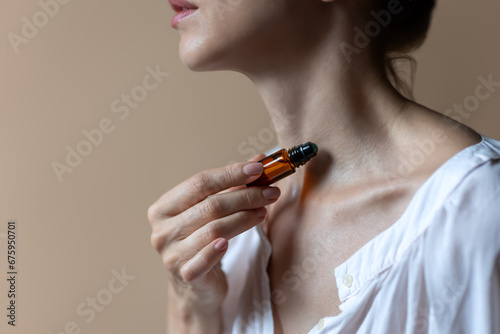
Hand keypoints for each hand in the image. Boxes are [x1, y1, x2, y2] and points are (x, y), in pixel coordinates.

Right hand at [147, 154, 279, 315]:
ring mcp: (171, 253)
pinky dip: (216, 250)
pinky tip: (230, 242)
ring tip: (263, 212)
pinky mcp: (184, 274)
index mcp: (164, 207)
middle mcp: (162, 229)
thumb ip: (233, 184)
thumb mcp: (212, 210)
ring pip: (213, 230)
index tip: (258, 169)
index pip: (200, 183)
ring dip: (243, 218)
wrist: (196, 283)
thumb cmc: (203, 238)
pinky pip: (203, 260)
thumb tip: (259, 159)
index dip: (230, 174)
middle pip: (210, 205)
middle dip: (245, 196)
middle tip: (270, 192)